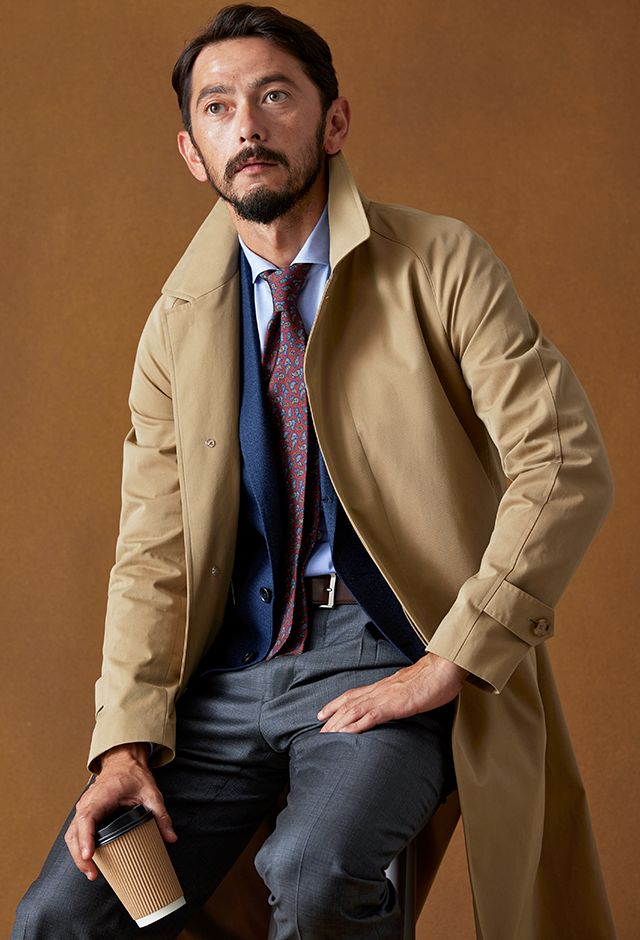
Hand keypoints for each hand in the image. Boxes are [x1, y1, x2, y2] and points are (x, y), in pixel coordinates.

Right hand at [64, 743, 176, 880]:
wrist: (123, 762)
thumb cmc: (134, 775)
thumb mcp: (151, 793)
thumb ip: (161, 815)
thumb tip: (171, 838)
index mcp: (102, 795)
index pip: (87, 818)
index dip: (86, 838)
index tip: (89, 855)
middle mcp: (88, 801)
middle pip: (75, 831)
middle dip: (80, 855)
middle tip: (93, 873)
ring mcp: (83, 807)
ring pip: (71, 833)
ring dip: (77, 854)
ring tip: (91, 871)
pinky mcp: (84, 812)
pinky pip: (75, 831)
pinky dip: (78, 846)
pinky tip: (89, 860)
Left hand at [317, 653, 467, 732]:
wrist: (445, 668)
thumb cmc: (434, 677)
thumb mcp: (412, 687)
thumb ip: (402, 695)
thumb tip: (398, 702)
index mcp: (384, 686)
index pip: (353, 694)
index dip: (336, 704)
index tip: (322, 713)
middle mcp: (380, 690)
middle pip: (349, 703)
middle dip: (332, 718)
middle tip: (318, 732)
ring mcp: (386, 697)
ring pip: (355, 710)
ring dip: (338, 723)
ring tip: (325, 736)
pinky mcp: (396, 705)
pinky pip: (372, 716)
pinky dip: (356, 726)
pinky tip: (346, 734)